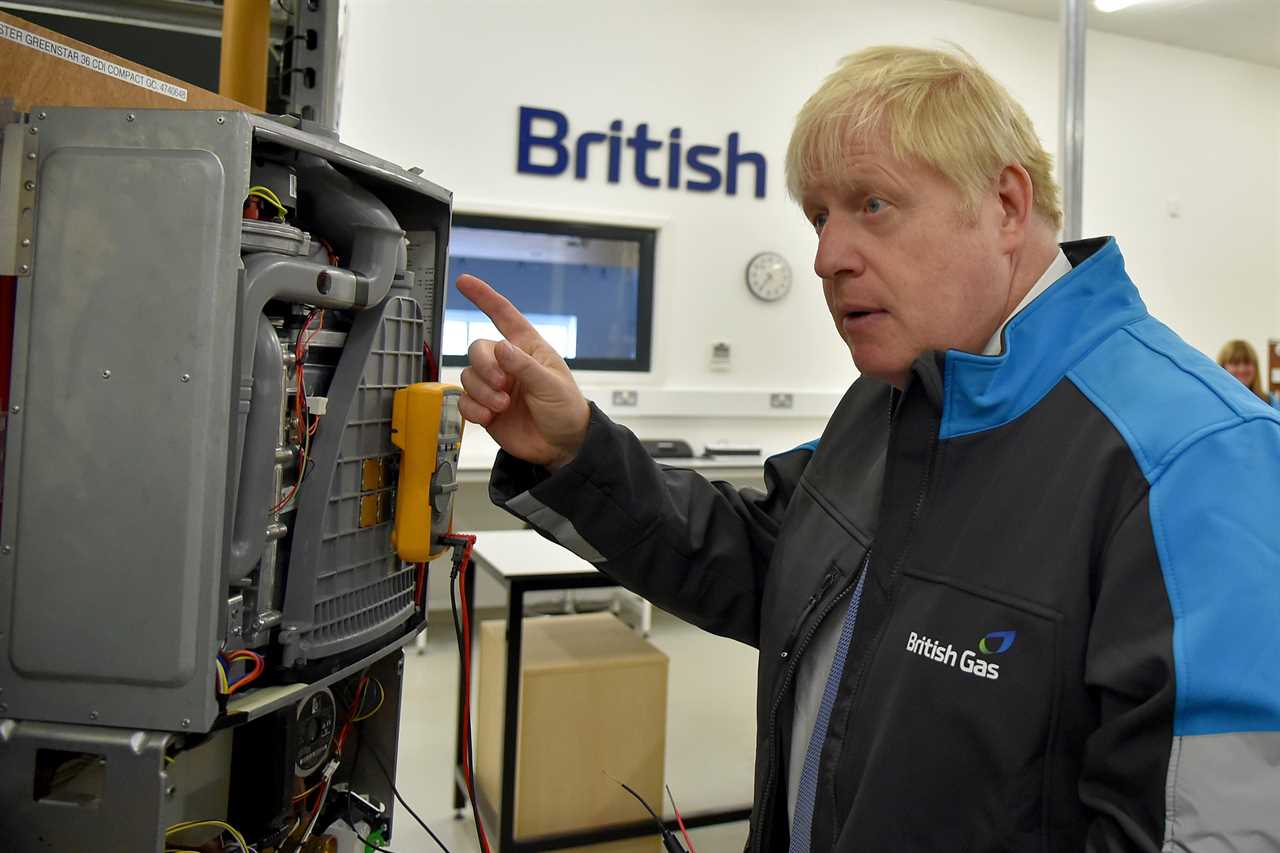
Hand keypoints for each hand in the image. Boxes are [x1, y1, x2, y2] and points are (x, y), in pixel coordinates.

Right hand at [455, 274, 590, 468]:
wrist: (561, 446)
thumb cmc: (566, 410)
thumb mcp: (550, 385)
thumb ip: (524, 366)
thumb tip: (500, 348)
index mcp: (527, 348)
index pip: (504, 315)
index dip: (484, 297)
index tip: (465, 282)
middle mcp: (508, 363)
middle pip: (477, 349)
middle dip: (485, 366)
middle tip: (501, 385)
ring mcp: (495, 385)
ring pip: (468, 376)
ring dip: (482, 392)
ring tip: (502, 406)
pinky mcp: (485, 407)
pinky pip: (464, 401)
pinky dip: (473, 409)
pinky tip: (489, 417)